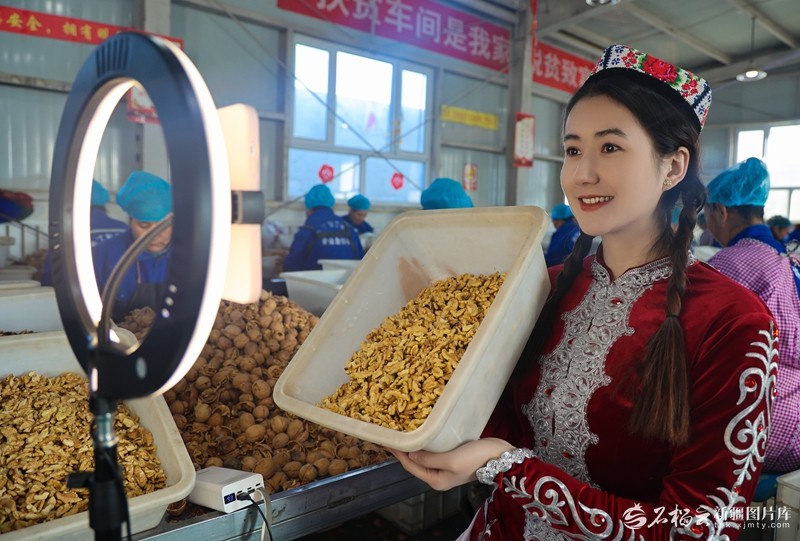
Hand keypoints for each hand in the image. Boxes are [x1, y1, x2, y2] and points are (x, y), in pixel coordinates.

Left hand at [388, 438, 514, 490]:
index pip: (410, 466)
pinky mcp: (453, 458)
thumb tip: (410, 453)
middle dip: (404, 450)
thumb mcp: (450, 459)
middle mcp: (439, 476)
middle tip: (392, 433)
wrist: (501, 456)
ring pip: (424, 456)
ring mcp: (446, 468)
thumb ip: (428, 458)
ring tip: (403, 432)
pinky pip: (434, 451)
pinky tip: (422, 433)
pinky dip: (426, 443)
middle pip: (415, 462)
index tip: (386, 440)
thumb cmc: (476, 458)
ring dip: (415, 445)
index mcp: (436, 480)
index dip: (398, 453)